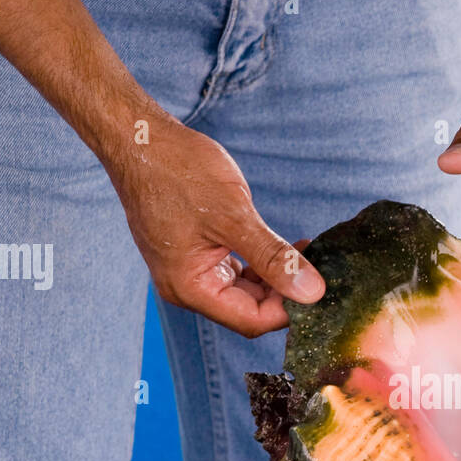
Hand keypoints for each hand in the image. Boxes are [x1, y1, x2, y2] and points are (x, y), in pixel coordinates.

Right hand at [106, 114, 324, 335]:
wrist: (140, 140)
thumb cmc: (176, 172)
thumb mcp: (234, 216)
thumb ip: (273, 257)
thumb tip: (311, 291)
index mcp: (190, 288)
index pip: (251, 320)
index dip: (288, 309)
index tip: (319, 288)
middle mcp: (187, 287)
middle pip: (250, 310)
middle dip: (286, 294)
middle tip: (319, 269)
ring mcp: (190, 270)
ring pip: (245, 292)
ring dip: (276, 278)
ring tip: (306, 254)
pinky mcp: (197, 253)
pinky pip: (236, 271)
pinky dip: (261, 264)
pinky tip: (284, 247)